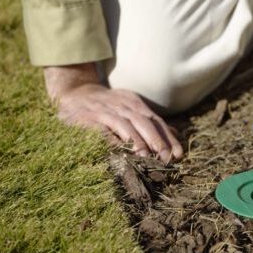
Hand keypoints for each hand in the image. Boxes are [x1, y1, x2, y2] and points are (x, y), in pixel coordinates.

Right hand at [44, 63, 182, 162]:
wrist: (73, 93)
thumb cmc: (105, 106)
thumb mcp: (129, 108)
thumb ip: (149, 122)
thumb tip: (174, 134)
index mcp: (134, 103)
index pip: (156, 120)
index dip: (168, 138)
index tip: (179, 154)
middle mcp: (122, 105)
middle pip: (145, 122)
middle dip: (157, 141)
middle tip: (166, 159)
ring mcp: (105, 110)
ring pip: (126, 126)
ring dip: (137, 143)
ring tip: (147, 158)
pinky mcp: (89, 118)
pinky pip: (103, 130)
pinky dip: (112, 142)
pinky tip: (121, 153)